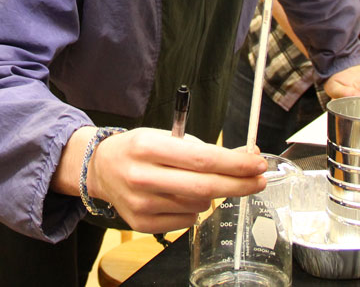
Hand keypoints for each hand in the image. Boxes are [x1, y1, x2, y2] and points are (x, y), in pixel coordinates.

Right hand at [88, 128, 266, 233]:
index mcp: (147, 147)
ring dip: (211, 194)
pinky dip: (193, 208)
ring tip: (196, 181)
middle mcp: (142, 177)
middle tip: (259, 180)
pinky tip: (179, 196)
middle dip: (239, 184)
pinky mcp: (141, 223)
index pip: (202, 159)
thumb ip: (203, 148)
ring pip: (198, 205)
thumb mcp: (166, 136)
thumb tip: (246, 157)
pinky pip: (186, 220)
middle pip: (204, 187)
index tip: (257, 164)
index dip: (235, 164)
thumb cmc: (138, 149)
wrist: (100, 169)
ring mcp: (141, 204)